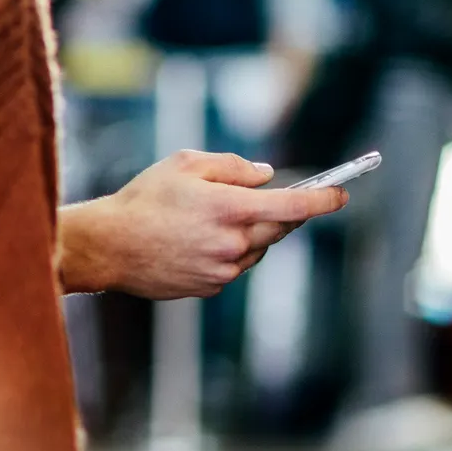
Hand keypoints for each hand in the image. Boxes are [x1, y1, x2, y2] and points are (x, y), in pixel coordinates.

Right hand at [57, 149, 349, 298]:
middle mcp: (233, 243)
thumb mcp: (186, 163)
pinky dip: (231, 250)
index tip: (342, 193)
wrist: (110, 246)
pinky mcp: (211, 287)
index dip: (323, 199)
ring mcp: (223, 270)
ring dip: (254, 232)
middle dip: (284, 212)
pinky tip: (200, 238)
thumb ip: (233, 166)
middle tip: (275, 198)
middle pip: (280, 229)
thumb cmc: (145, 198)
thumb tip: (266, 176)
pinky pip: (236, 266)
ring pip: (258, 249)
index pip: (293, 206)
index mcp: (230, 208)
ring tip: (217, 216)